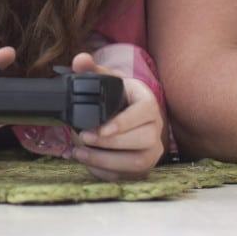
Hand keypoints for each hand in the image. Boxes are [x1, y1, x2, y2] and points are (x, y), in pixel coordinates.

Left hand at [70, 52, 165, 180]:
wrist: (126, 115)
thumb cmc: (117, 97)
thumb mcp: (107, 80)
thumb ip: (91, 69)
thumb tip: (79, 60)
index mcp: (148, 103)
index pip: (144, 113)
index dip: (123, 123)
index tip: (101, 128)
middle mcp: (157, 127)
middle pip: (142, 140)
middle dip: (110, 144)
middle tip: (84, 139)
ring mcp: (153, 150)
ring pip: (137, 162)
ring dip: (106, 161)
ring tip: (80, 153)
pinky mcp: (144, 167)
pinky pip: (129, 175)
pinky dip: (106, 173)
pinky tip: (88, 164)